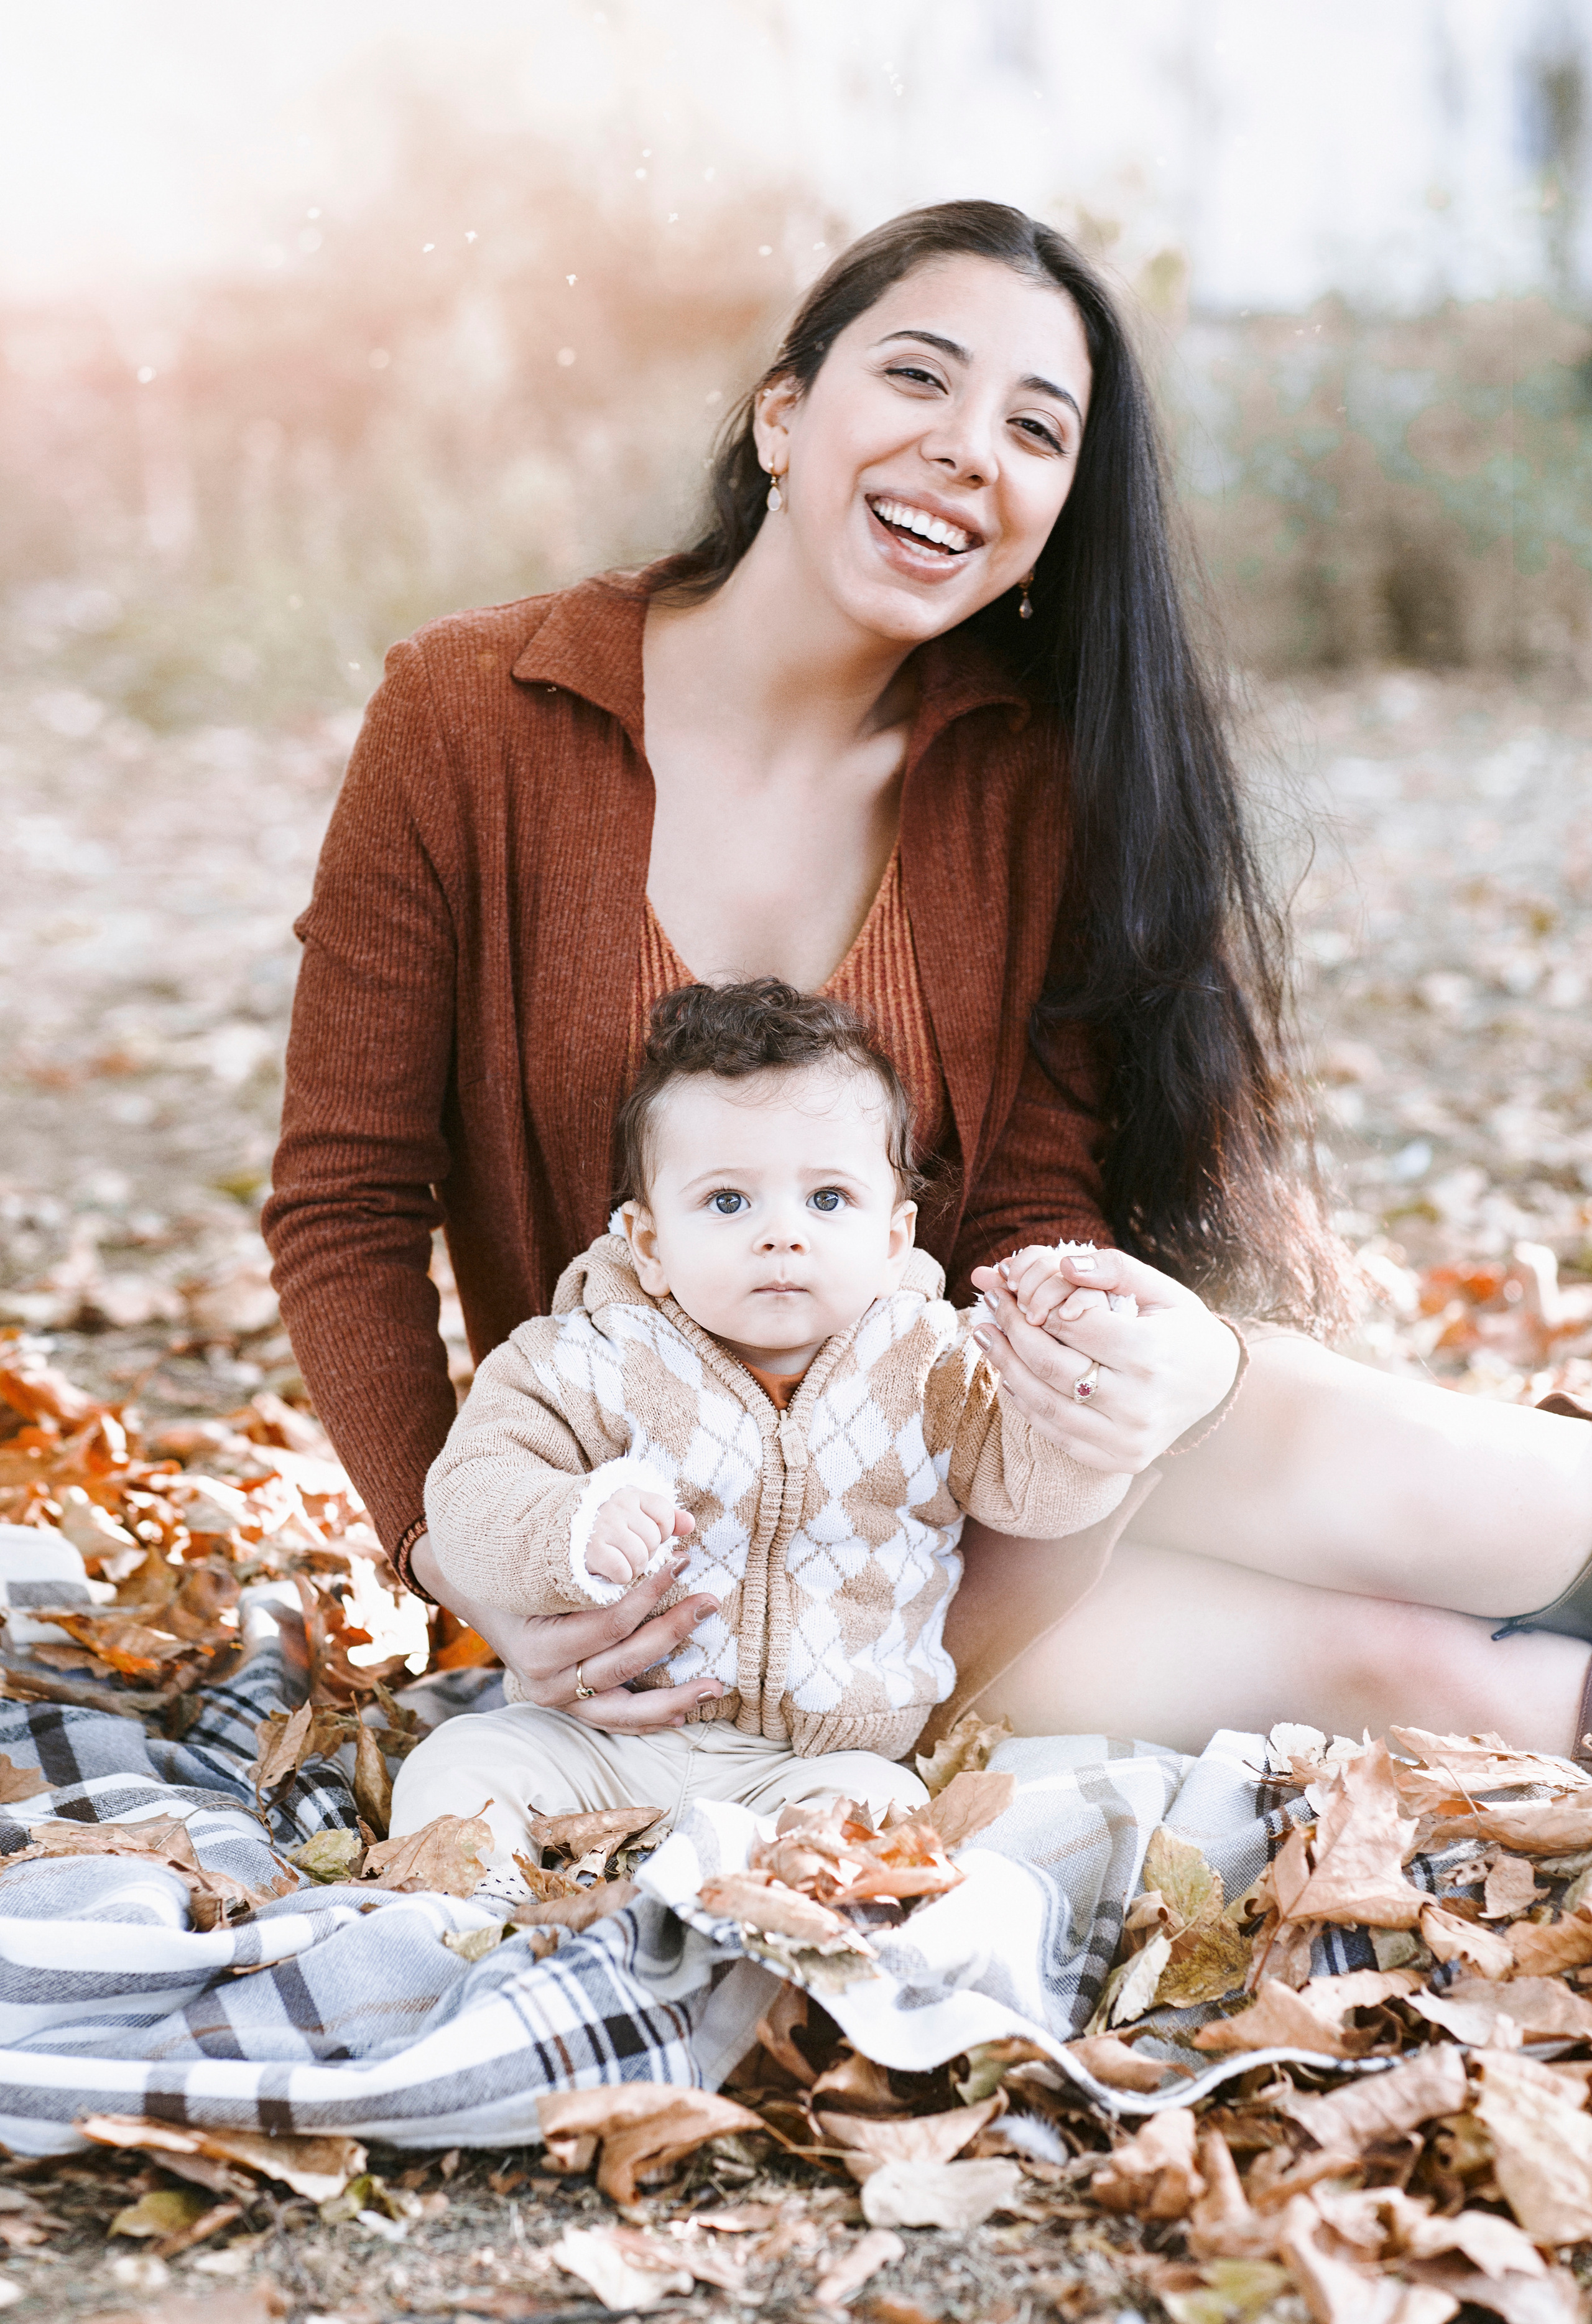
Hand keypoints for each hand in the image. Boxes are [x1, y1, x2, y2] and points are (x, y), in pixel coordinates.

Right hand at [407, 1531, 726, 1728]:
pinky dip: (647, 1719)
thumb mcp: (549, 1560)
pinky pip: (613, 1720)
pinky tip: (682, 1713)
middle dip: (671, 1633)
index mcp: (538, 1647)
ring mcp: (557, 1701)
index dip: (650, 1592)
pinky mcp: (568, 1708)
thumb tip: (677, 1523)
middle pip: (623, 1664)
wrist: (478, 1598)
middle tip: (709, 1604)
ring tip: (714, 1687)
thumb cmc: (515, 1572)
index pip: (609, 1624)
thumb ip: (604, 1550)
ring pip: (622, 1711)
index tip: (683, 1560)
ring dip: (673, 1699)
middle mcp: (546, 1682)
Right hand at [585, 1489, 694, 1585]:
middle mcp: (617, 1505)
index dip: (660, 1532)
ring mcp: (603, 1527)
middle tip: (626, 1550)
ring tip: (619, 1561)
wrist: (553, 1532)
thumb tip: (690, 1524)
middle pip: (654, 1540)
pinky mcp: (591, 1550)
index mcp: (630, 1493)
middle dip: (645, 1552)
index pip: (665, 1514)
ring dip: (633, 1568)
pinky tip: (608, 1570)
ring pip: (641, 1558)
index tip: (642, 1535)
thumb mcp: (632, 1514)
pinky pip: (623, 1571)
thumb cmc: (602, 1526)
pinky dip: (619, 1577)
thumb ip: (665, 1518)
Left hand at [967, 1246, 1239, 1473]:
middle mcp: (1138, 1403)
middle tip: (989, 1307)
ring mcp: (1128, 1438)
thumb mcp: (1161, 1288)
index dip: (1034, 1303)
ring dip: (1005, 1367)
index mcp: (1150, 1354)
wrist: (1217, 1382)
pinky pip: (1055, 1434)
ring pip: (1045, 1404)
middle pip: (1050, 1365)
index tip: (1009, 1287)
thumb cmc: (1182, 1327)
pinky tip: (1010, 1375)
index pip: (1071, 1325)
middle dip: (1011, 1331)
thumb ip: (1113, 1268)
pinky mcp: (1119, 1460)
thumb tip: (1063, 1263)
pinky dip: (1026, 1404)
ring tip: (986, 1337)